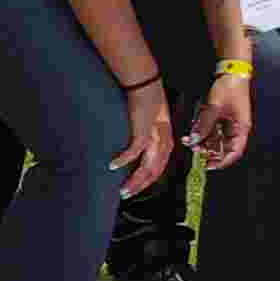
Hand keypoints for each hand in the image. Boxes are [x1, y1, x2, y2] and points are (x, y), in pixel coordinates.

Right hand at [109, 83, 182, 198]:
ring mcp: (155, 138)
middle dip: (140, 186)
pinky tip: (113, 166)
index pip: (159, 168)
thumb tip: (137, 151)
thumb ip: (149, 137)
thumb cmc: (146, 102)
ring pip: (147, 167)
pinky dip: (123, 160)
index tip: (135, 190)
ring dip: (134, 180)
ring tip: (122, 189)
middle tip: (125, 195)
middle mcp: (164, 142)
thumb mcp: (153, 123)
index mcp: (166, 141)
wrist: (145, 84)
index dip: (147, 182)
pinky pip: (134, 151)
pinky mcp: (144, 131)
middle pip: (154, 172)